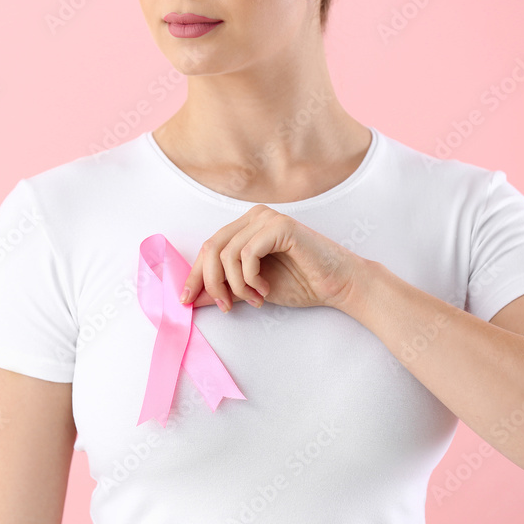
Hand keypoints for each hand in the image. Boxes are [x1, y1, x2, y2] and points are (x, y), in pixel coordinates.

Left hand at [179, 204, 364, 311]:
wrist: (337, 285)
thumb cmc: (301, 284)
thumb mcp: (251, 289)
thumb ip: (225, 289)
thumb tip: (193, 298)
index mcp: (245, 227)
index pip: (208, 248)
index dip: (195, 275)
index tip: (187, 301)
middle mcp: (253, 217)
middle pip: (211, 248)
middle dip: (212, 282)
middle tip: (226, 306)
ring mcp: (267, 218)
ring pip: (227, 254)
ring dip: (237, 285)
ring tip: (256, 299)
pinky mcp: (280, 226)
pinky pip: (247, 254)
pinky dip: (250, 278)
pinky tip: (266, 288)